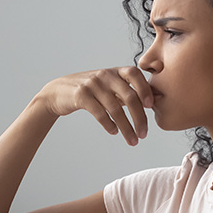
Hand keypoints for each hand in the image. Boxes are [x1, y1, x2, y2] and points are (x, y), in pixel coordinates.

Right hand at [38, 67, 153, 145]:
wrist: (59, 91)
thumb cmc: (91, 90)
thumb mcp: (109, 86)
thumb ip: (127, 91)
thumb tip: (153, 102)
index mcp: (115, 72)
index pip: (135, 74)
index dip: (145, 89)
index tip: (151, 107)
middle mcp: (105, 75)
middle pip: (129, 97)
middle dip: (139, 118)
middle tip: (144, 134)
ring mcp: (93, 85)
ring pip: (115, 109)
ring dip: (126, 128)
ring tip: (132, 140)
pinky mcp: (81, 96)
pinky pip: (100, 113)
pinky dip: (109, 124)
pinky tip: (114, 132)